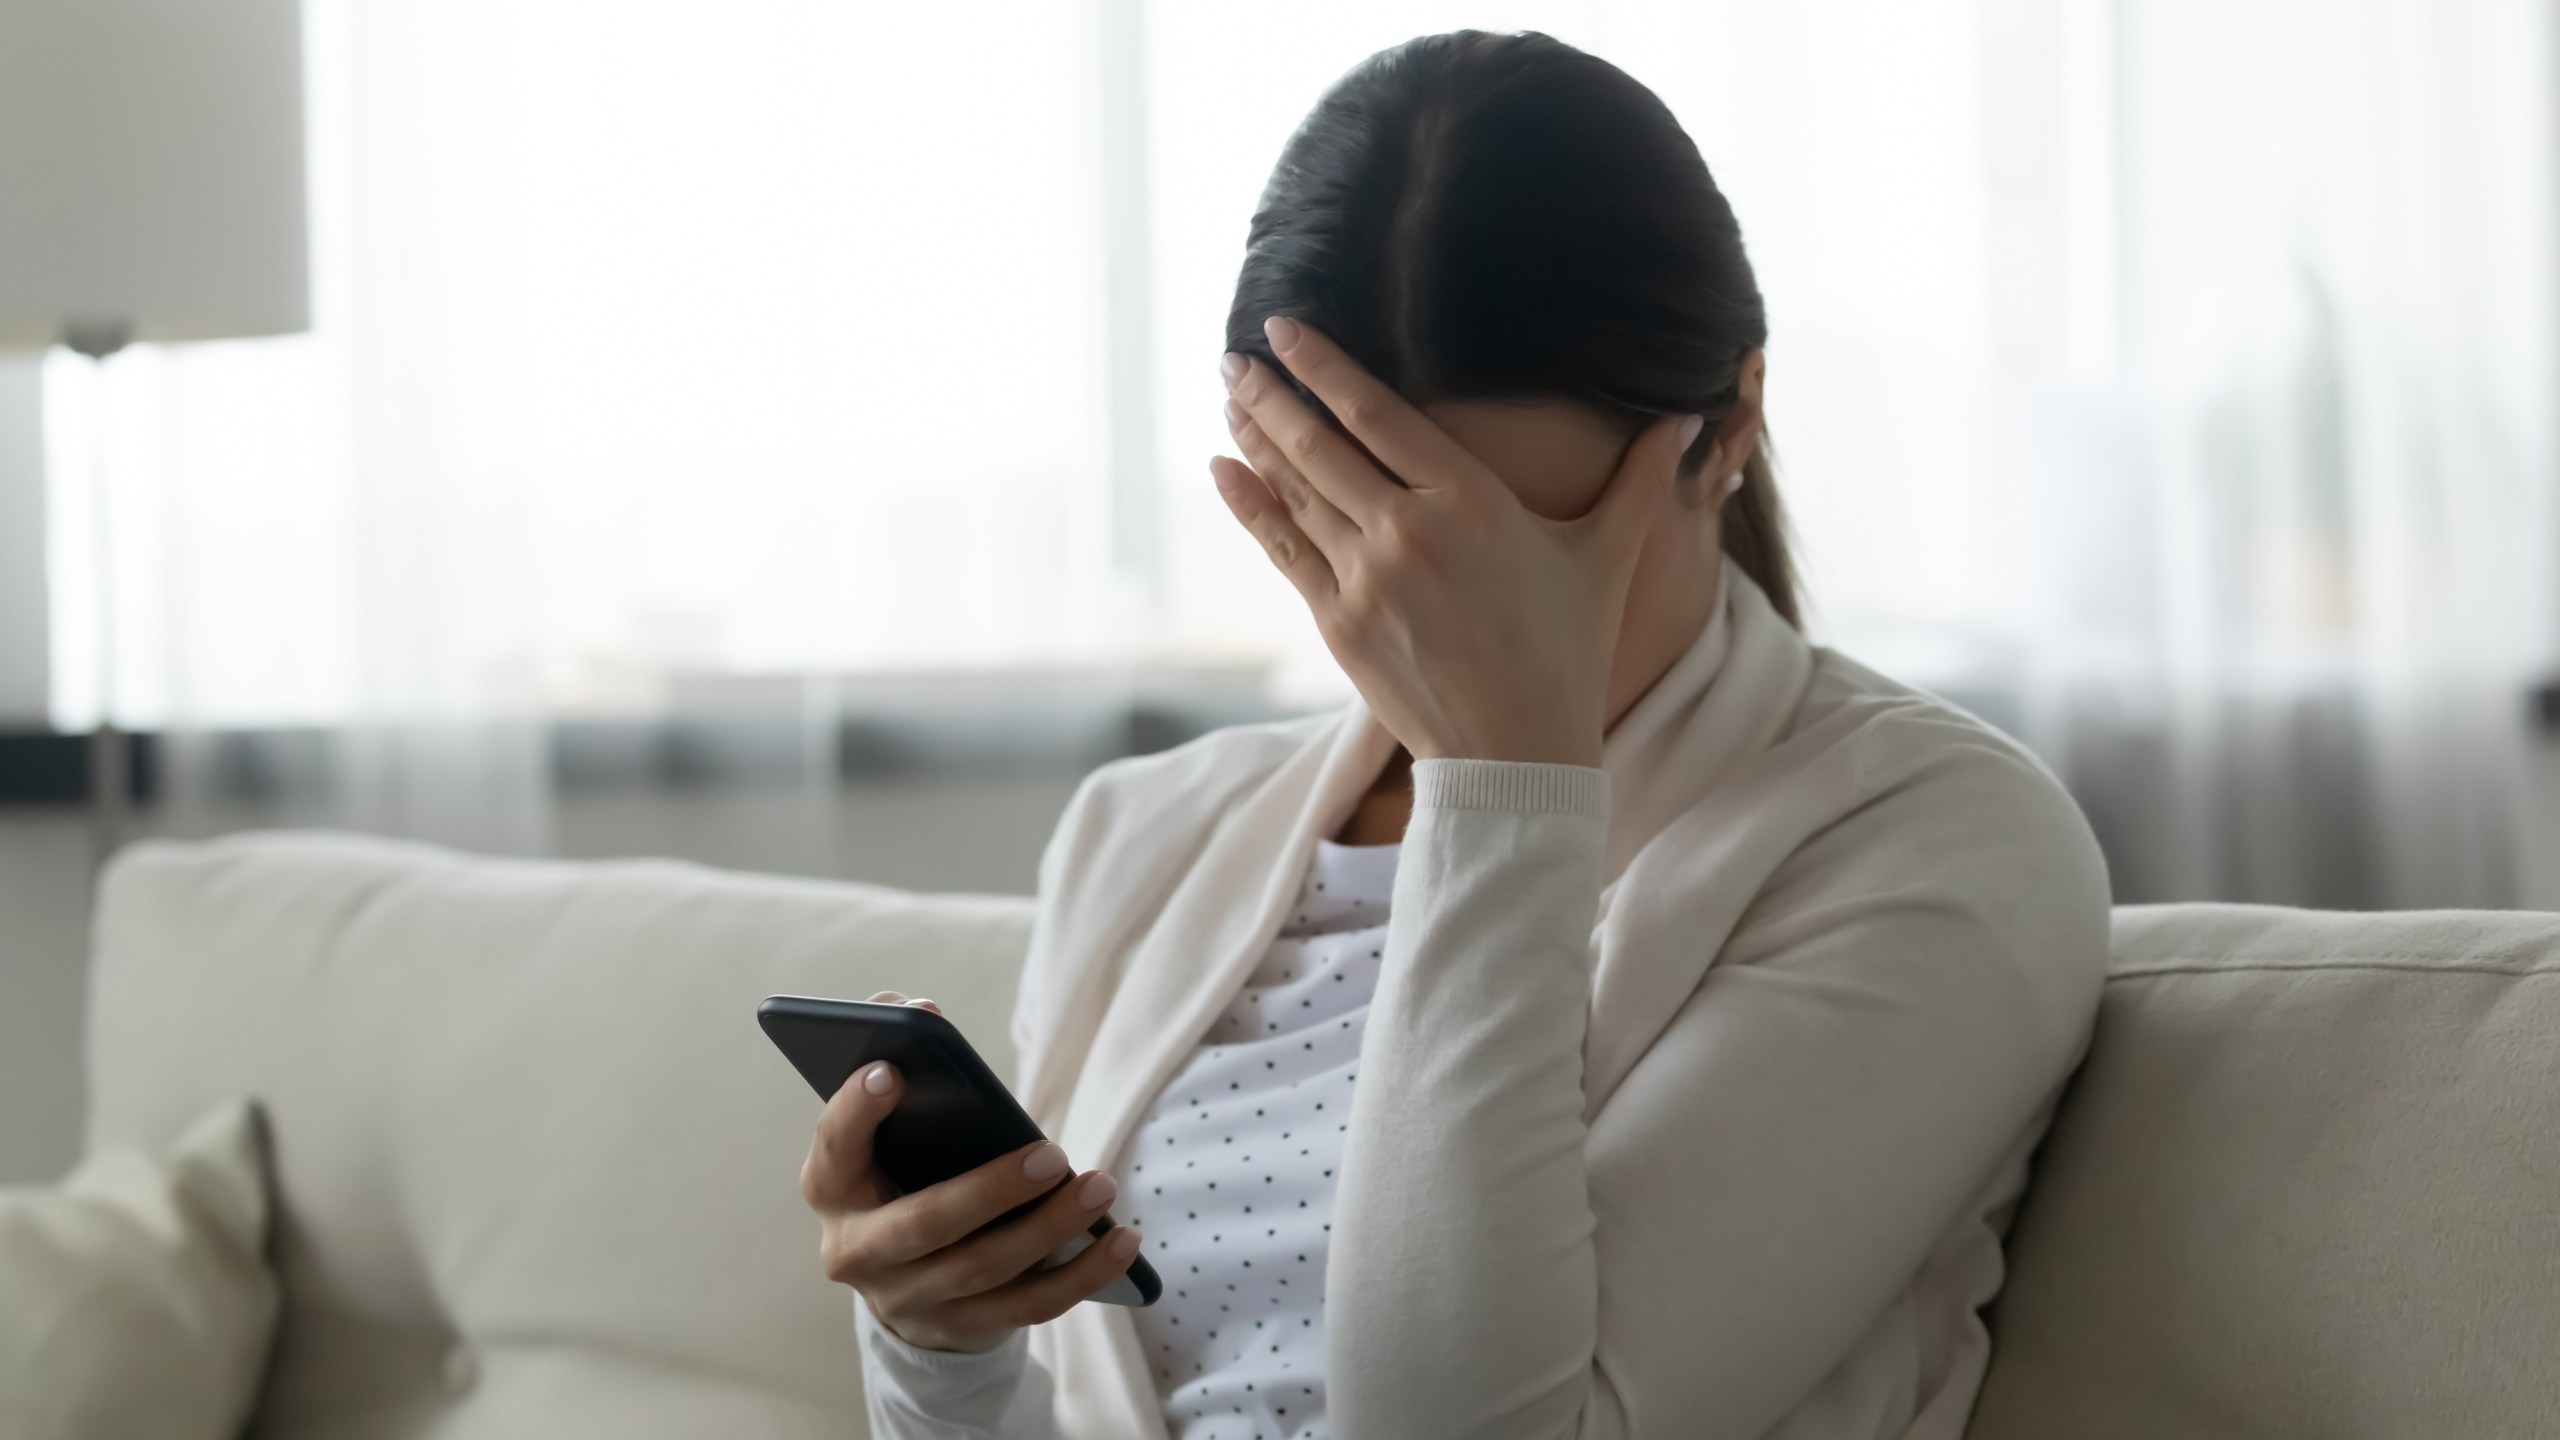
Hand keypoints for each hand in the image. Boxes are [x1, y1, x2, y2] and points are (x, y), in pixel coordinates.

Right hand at [799, 992, 1141, 1352]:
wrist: (905, 1280)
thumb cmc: (903, 1170)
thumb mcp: (888, 1127)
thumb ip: (895, 1055)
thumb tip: (914, 1006)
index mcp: (831, 1188)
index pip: (834, 1148)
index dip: (856, 1111)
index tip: (892, 1068)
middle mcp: (857, 1252)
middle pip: (923, 1225)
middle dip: (989, 1191)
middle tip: (1052, 1153)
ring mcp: (908, 1299)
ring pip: (983, 1269)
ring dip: (1049, 1229)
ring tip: (1100, 1185)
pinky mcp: (962, 1327)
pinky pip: (1028, 1307)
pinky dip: (1080, 1274)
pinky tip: (1122, 1241)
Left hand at [1213, 317, 1702, 766]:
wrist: (1517, 755)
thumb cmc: (1567, 653)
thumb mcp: (1606, 558)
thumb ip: (1637, 482)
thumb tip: (1684, 421)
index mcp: (1470, 501)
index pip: (1379, 414)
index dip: (1326, 367)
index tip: (1288, 328)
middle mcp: (1408, 531)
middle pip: (1321, 445)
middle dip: (1274, 393)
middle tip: (1238, 353)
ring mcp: (1365, 578)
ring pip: (1296, 491)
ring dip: (1257, 437)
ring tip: (1232, 394)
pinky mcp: (1339, 623)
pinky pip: (1283, 547)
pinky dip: (1250, 505)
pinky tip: (1225, 468)